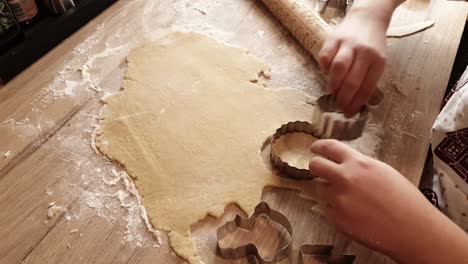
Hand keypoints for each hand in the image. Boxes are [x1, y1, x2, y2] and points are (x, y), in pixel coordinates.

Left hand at [309, 139, 467, 262]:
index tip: (315, 148)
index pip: (329, 147)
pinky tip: (355, 214)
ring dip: (329, 191)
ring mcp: (338, 200)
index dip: (319, 146)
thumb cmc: (404, 200)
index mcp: (358, 164)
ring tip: (350, 199)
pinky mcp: (337, 219)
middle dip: (316, 166)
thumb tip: (343, 164)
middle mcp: (344, 179)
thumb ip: (360, 166)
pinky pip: (328, 210)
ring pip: (320, 189)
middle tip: (320, 171)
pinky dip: (336, 210)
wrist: (412, 229)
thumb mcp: (383, 171)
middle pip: (315, 166)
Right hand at [318, 8, 386, 116]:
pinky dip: (324, 68)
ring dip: (333, 85)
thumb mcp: (378, 61)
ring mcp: (348, 44)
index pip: (366, 88)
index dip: (356, 104)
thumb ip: (368, 79)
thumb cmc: (372, 45)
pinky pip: (325, 57)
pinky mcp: (333, 38)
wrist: (367, 18)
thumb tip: (354, 103)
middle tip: (339, 108)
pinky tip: (327, 73)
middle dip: (344, 99)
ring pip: (338, 68)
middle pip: (352, 81)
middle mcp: (364, 52)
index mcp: (378, 61)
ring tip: (332, 92)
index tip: (349, 114)